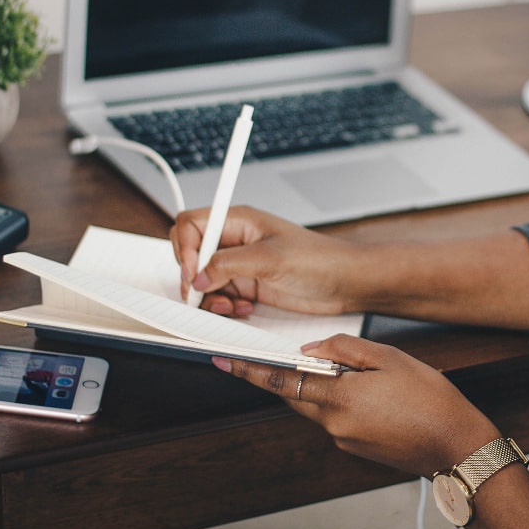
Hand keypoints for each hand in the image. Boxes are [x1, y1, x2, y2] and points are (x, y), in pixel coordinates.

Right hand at [170, 205, 363, 316]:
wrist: (345, 282)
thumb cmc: (319, 259)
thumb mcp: (270, 258)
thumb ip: (228, 265)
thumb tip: (196, 277)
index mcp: (239, 221)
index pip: (191, 225)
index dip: (184, 249)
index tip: (192, 274)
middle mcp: (235, 241)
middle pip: (190, 254)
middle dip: (192, 277)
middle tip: (202, 295)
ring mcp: (240, 265)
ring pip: (202, 280)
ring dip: (209, 297)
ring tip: (230, 304)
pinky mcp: (248, 285)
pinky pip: (219, 296)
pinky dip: (224, 306)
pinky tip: (243, 308)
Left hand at [211, 335, 501, 476]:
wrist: (456, 445)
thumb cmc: (431, 400)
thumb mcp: (389, 358)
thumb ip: (344, 349)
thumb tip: (311, 348)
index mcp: (339, 397)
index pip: (282, 381)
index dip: (250, 370)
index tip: (225, 360)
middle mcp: (334, 424)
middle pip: (294, 395)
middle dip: (284, 375)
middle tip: (276, 355)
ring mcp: (343, 439)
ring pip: (315, 406)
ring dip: (318, 386)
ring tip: (350, 371)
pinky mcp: (354, 448)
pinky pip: (334, 419)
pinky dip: (337, 401)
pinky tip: (366, 392)